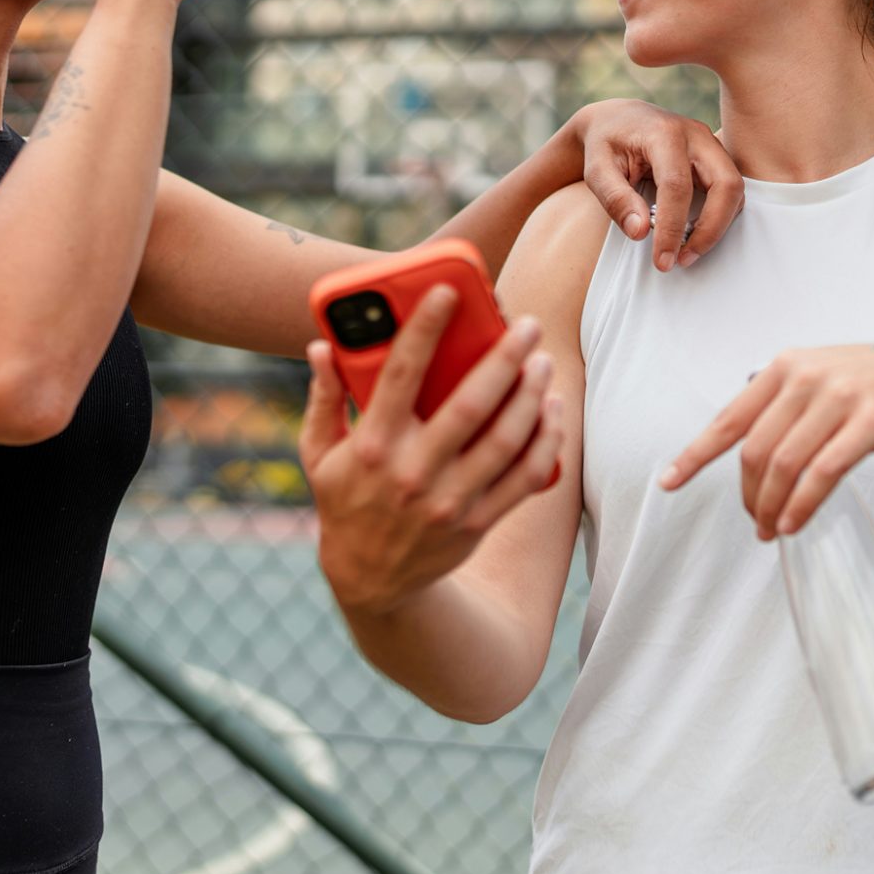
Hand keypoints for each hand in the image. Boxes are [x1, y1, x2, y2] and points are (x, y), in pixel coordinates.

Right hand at [299, 286, 568, 614]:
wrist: (371, 582)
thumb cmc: (345, 501)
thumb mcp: (320, 454)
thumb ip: (323, 398)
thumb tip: (321, 343)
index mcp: (371, 446)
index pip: (399, 375)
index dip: (424, 328)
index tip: (448, 290)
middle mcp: (412, 474)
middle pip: (469, 406)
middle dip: (503, 358)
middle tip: (525, 324)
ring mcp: (450, 502)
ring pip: (506, 441)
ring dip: (531, 396)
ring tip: (543, 360)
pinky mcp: (478, 523)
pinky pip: (525, 478)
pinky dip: (546, 442)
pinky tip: (553, 410)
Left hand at [570, 101, 744, 270]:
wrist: (616, 120)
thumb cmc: (605, 143)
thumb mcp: (596, 170)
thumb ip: (616, 200)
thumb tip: (641, 232)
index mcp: (663, 133)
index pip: (677, 186)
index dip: (673, 227)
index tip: (663, 259)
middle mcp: (695, 134)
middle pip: (726, 184)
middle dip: (711, 228)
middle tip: (684, 259)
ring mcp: (709, 144)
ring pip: (734, 188)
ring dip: (718, 225)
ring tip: (687, 251)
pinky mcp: (715, 156)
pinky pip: (730, 189)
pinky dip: (719, 215)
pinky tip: (694, 233)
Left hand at [658, 342, 873, 538]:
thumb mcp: (826, 377)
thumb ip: (786, 402)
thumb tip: (749, 445)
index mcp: (787, 366)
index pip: (729, 418)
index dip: (696, 455)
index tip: (669, 482)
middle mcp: (806, 376)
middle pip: (755, 451)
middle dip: (748, 497)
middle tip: (756, 524)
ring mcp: (839, 396)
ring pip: (785, 465)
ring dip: (773, 507)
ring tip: (774, 531)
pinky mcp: (872, 420)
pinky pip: (823, 472)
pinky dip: (802, 504)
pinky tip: (795, 524)